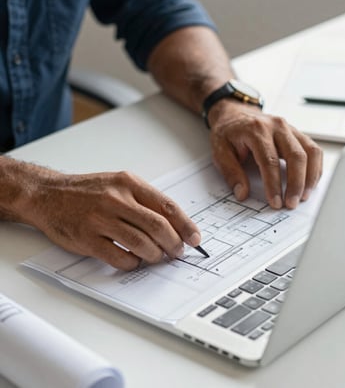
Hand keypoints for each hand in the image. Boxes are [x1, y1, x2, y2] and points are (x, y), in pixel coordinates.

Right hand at [28, 170, 200, 270]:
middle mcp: (116, 199)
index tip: (195, 238)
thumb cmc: (88, 191)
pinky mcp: (87, 239)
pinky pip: (119, 257)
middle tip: (177, 252)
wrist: (49, 195)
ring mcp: (101, 219)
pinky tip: (133, 260)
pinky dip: (132, 262)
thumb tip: (174, 224)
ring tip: (157, 257)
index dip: (185, 225)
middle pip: (158, 226)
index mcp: (128, 183)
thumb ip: (144, 201)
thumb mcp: (119, 184)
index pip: (167, 206)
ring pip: (141, 244)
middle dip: (174, 244)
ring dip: (155, 255)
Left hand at [207, 99, 322, 208]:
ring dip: (310, 177)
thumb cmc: (227, 132)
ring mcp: (290, 128)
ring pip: (310, 152)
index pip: (269, 160)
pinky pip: (313, 150)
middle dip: (296, 184)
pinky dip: (315, 169)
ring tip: (303, 197)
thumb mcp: (219, 152)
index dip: (274, 184)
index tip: (275, 202)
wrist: (234, 113)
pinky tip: (309, 184)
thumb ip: (231, 173)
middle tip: (291, 204)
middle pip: (295, 156)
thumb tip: (242, 194)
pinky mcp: (297, 134)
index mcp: (256, 130)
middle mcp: (276, 126)